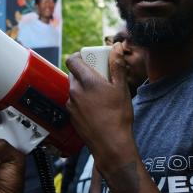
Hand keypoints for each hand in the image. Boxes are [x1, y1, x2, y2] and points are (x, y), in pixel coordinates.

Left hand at [65, 43, 135, 168]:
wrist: (111, 144)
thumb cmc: (118, 117)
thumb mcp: (121, 88)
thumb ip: (117, 65)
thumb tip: (117, 47)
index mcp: (86, 81)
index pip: (72, 59)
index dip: (80, 56)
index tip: (91, 59)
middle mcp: (74, 92)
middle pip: (74, 74)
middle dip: (85, 72)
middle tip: (101, 77)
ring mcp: (71, 105)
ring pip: (74, 89)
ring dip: (84, 88)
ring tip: (101, 96)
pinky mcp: (71, 116)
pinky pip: (74, 102)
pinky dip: (82, 101)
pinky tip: (97, 109)